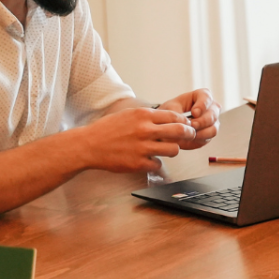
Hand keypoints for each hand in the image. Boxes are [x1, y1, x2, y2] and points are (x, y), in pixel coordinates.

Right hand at [78, 107, 197, 171]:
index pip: (175, 116)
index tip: (185, 125)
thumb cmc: (108, 129)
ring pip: (174, 150)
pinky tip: (150, 159)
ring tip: (166, 149)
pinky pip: (159, 164)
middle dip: (188, 134)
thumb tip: (170, 118)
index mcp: (143, 115)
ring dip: (173, 150)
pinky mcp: (138, 163)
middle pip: (180, 131)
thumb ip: (149, 116)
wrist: (89, 145)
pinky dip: (156, 162)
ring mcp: (142, 148)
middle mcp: (145, 130)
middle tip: (189, 136)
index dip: (184, 121)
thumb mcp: (129, 114)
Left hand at [159, 89, 219, 149]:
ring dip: (202, 132)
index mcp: (201, 96)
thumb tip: (187, 123)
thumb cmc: (168, 111)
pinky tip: (190, 139)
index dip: (203, 105)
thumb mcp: (169, 109)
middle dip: (203, 121)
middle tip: (192, 125)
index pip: (207, 97)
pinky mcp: (209, 134)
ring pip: (213, 128)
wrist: (166, 124)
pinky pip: (209, 138)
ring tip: (190, 134)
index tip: (194, 113)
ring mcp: (212, 121)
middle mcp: (210, 108)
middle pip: (213, 114)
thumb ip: (177, 114)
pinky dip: (199, 139)